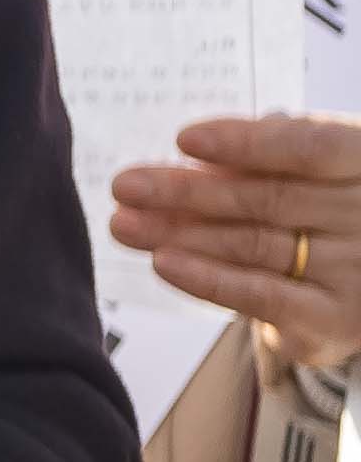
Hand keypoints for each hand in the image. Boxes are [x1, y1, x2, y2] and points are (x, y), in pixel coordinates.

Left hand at [109, 112, 360, 364]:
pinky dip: (208, 279)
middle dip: (186, 192)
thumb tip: (191, 155)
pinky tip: (163, 262)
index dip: (247, 142)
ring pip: (254, 245)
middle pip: (268, 199)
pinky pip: (261, 296)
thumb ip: (264, 162)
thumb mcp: (310, 175)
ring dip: (180, 233)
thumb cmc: (327, 212)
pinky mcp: (331, 321)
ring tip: (124, 223)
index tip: (184, 140)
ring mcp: (355, 272)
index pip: (311, 147)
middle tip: (125, 186)